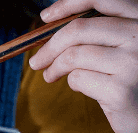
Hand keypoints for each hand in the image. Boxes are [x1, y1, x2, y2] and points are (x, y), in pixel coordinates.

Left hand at [28, 0, 137, 132]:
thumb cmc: (128, 77)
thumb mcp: (120, 46)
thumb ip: (97, 32)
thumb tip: (51, 23)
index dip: (68, 4)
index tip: (45, 17)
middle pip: (78, 30)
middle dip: (50, 47)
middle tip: (36, 61)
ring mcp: (132, 62)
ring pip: (74, 56)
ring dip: (55, 68)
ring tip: (51, 76)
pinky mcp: (120, 90)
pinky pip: (78, 79)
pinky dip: (73, 84)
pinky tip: (83, 88)